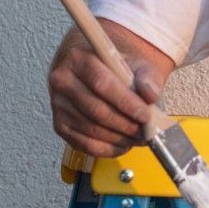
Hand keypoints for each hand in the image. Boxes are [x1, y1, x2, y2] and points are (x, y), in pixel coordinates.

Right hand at [46, 30, 160, 157]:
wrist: (87, 72)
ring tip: (139, 138)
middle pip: (96, 110)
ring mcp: (58, 105)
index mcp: (78, 58)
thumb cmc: (113, 68)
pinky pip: (85, 145)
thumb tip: (150, 94)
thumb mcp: (134, 63)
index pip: (101, 83)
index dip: (125, 102)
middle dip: (126, 124)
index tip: (145, 115)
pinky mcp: (60, 125)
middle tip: (146, 131)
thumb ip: (147, 76)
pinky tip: (124, 144)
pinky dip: (108, 149)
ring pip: (91, 129)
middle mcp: (62, 81)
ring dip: (119, 138)